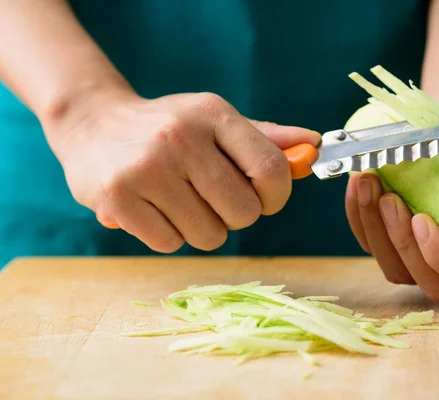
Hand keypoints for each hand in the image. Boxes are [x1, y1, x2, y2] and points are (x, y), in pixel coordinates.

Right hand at [48, 90, 320, 252]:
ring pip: (208, 235)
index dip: (277, 197)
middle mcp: (180, 138)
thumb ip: (266, 138)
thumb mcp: (215, 119)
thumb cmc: (168, 127)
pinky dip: (169, 235)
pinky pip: (170, 243)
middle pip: (244, 213)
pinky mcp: (117, 199)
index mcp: (213, 114)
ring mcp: (146, 168)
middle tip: (213, 198)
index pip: (272, 170)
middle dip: (235, 215)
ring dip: (202, 227)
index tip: (265, 200)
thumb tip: (314, 147)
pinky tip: (154, 209)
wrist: (91, 124)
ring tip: (179, 201)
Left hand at [345, 143, 438, 300]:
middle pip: (422, 278)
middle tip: (390, 199)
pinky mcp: (389, 245)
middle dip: (400, 242)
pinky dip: (358, 216)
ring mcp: (417, 260)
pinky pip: (368, 242)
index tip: (423, 220)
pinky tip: (358, 186)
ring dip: (373, 228)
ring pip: (390, 264)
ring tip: (369, 185)